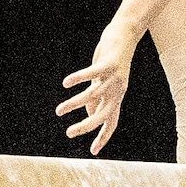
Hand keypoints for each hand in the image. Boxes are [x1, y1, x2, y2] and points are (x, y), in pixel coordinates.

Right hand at [58, 22, 139, 154]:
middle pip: (103, 114)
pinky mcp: (109, 63)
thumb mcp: (106, 82)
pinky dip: (79, 78)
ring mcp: (114, 77)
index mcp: (116, 97)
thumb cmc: (113, 60)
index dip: (103, 137)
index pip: (111, 122)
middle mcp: (117, 90)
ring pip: (93, 95)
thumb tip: (91, 113)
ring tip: (59, 110)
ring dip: (75, 104)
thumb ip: (99, 98)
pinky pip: (92, 73)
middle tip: (69, 133)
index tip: (94, 151)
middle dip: (87, 126)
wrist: (126, 35)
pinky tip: (66, 83)